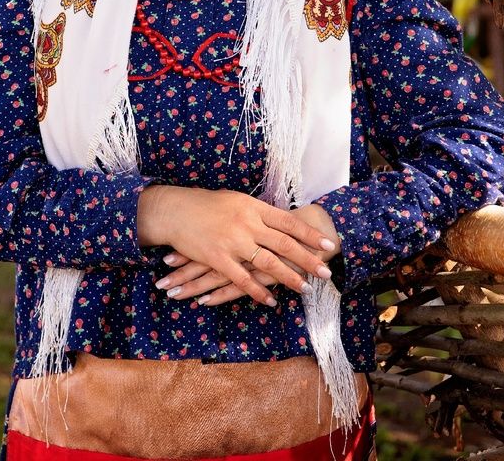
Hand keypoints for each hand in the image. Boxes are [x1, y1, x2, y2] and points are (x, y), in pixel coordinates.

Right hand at [137, 185, 335, 305]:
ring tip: (306, 290)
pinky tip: (270, 301)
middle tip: (326, 272)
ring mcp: (233, 241)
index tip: (328, 243)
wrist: (175, 210)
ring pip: (267, 263)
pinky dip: (258, 292)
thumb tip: (280, 223)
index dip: (310, 234)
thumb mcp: (237, 201)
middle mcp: (247, 223)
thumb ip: (258, 213)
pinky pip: (242, 280)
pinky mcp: (218, 258)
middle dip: (308, 260)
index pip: (288, 222)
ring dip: (289, 278)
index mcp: (253, 207)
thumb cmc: (207, 204)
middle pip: (284, 244)